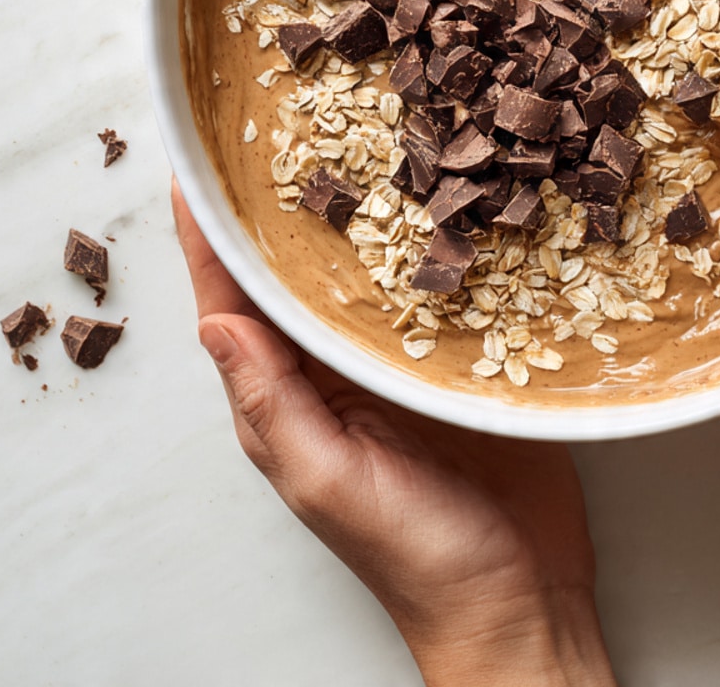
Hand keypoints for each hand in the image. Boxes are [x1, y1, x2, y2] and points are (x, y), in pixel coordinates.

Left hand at [172, 182, 615, 686]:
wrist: (521, 596)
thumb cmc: (420, 557)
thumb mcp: (332, 484)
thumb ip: (274, 406)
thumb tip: (216, 325)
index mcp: (287, 397)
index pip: (231, 301)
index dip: (207, 233)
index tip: (197, 159)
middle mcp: (334, 369)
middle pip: (293, 273)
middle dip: (280, 203)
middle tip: (282, 123)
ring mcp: (399, 359)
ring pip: (365, 267)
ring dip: (358, 208)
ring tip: (359, 135)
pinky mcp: (461, 354)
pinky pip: (439, 283)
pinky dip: (433, 239)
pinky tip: (447, 192)